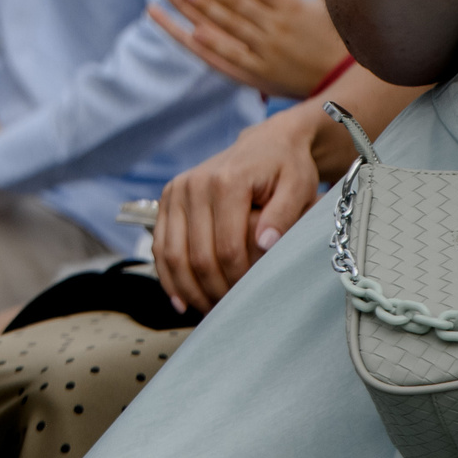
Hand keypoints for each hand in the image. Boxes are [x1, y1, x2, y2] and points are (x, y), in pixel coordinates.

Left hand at [143, 0, 348, 96]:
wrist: (348, 80)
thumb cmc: (332, 33)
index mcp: (289, 4)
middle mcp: (275, 25)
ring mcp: (265, 51)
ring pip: (226, 23)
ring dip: (198, 4)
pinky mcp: (258, 74)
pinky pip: (229, 57)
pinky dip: (210, 43)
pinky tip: (190, 29)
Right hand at [152, 98, 334, 313]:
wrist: (265, 143)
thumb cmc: (287, 169)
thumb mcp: (298, 188)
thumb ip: (283, 216)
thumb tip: (263, 245)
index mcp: (226, 182)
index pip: (226, 247)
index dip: (238, 280)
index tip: (251, 300)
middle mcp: (193, 185)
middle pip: (196, 255)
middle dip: (213, 290)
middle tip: (230, 314)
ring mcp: (175, 192)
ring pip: (171, 254)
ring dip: (187, 289)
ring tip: (207, 312)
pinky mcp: (166, 199)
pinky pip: (159, 245)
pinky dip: (167, 275)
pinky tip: (180, 299)